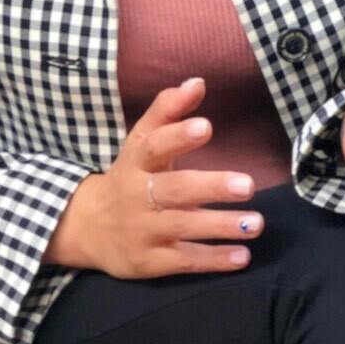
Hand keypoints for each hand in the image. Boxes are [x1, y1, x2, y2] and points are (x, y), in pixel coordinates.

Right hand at [42, 77, 264, 276]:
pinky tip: (242, 256)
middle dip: (211, 187)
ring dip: (221, 226)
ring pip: (182, 227)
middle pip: (174, 189)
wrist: (88, 228)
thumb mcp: (141, 141)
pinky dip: (213, 260)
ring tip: (256, 222)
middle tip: (247, 185)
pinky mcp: (150, 261)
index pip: (154, 145)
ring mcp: (143, 231)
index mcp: (136, 162)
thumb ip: (168, 110)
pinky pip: (184, 260)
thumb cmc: (129, 175)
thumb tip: (198, 82)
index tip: (207, 126)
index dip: (178, 135)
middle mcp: (138, 196)